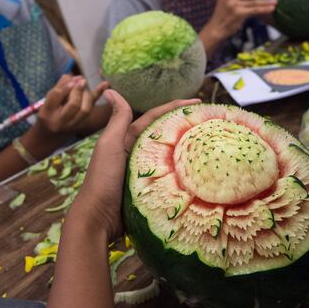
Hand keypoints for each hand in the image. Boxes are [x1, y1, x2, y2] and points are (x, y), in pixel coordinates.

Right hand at [35, 75, 108, 137]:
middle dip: (78, 90)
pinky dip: (97, 95)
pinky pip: (91, 109)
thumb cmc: (49, 110)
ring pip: (85, 109)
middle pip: (73, 104)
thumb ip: (59, 86)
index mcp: (46, 112)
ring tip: (84, 84)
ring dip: (87, 94)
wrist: (50, 132)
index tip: (74, 78)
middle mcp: (59, 121)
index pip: (55, 96)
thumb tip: (75, 76)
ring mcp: (71, 125)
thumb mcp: (47, 99)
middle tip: (81, 80)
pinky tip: (105, 84)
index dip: (66, 86)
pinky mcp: (81, 124)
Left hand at [72, 92, 200, 240]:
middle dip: (185, 125)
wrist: (98, 218)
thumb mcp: (110, 145)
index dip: (175, 106)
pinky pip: (170, 175)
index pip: (156, 117)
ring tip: (210, 142)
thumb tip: (110, 90)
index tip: (198, 101)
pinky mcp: (151, 189)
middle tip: (209, 120)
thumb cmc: (102, 179)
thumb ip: (117, 119)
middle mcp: (138, 153)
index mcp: (128, 139)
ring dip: (187, 147)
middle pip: (165, 134)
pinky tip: (199, 169)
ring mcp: (145, 172)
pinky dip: (184, 170)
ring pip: (170, 154)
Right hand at [205, 0, 277, 41]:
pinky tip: (272, 8)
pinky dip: (265, 9)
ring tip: (275, 2)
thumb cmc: (222, 17)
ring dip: (265, 3)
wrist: (216, 29)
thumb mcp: (225, 1)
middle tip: (249, 7)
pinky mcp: (240, 13)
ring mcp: (235, 4)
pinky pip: (256, 9)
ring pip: (254, 1)